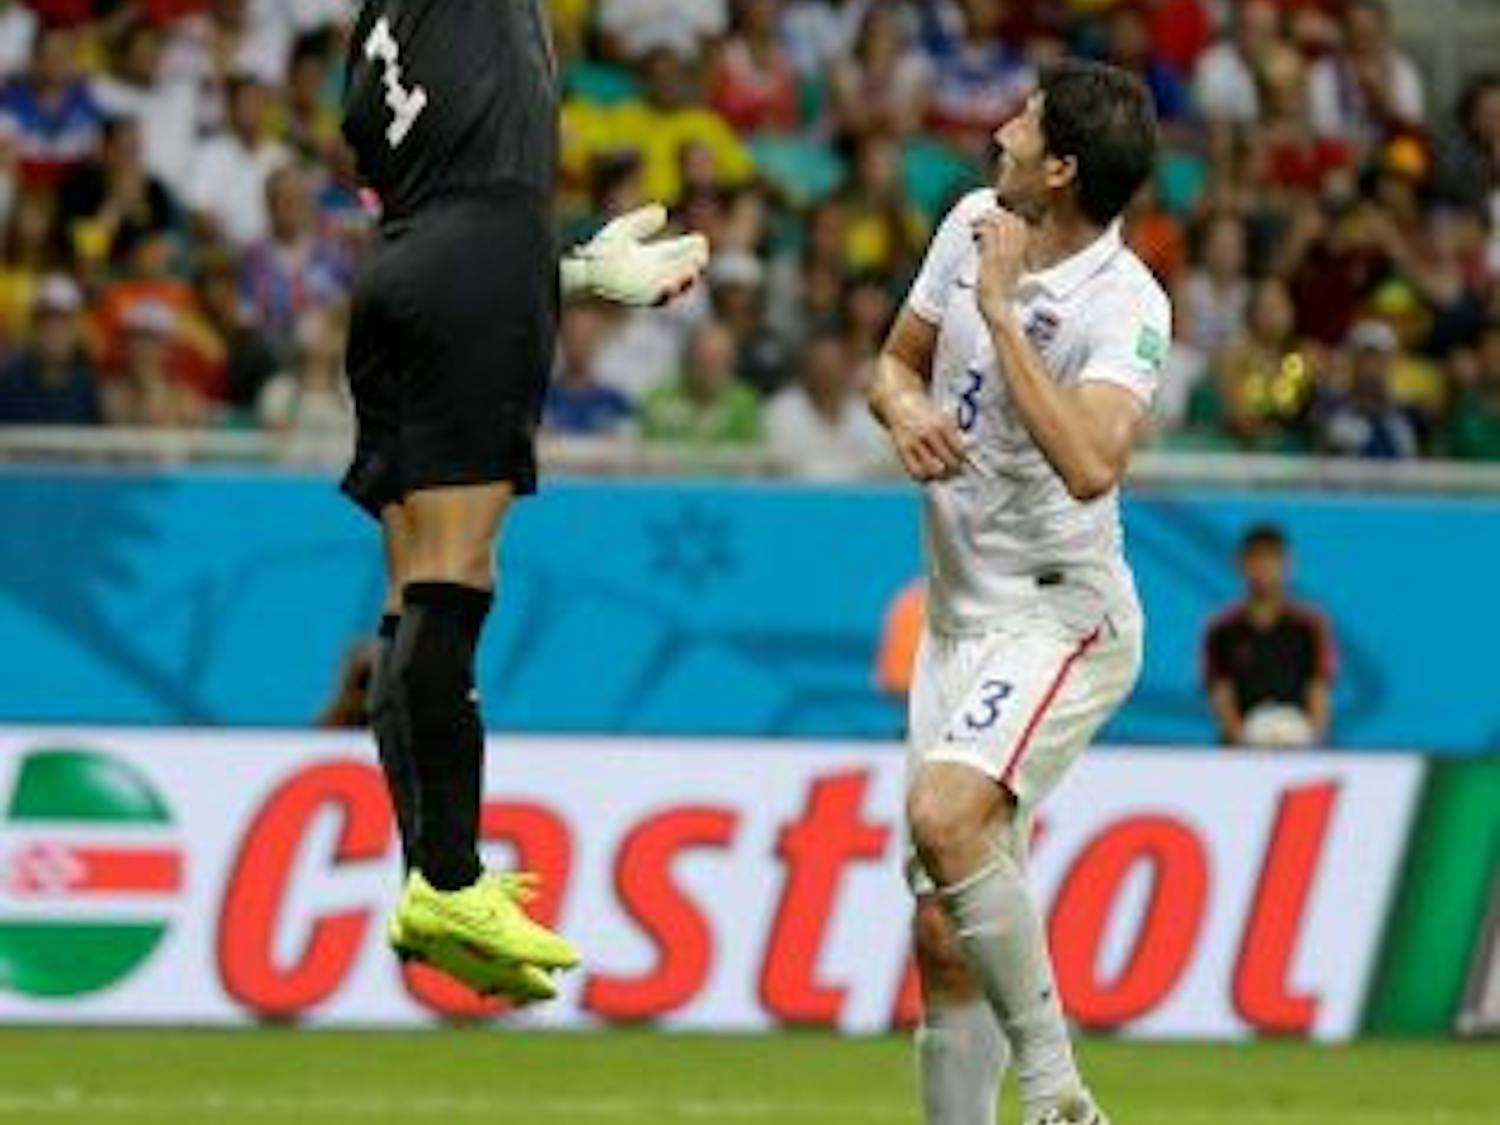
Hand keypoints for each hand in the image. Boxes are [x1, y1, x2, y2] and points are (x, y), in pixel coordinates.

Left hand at [564, 204, 709, 306]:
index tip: (701, 240)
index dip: (693, 248)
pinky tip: (670, 283)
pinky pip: (655, 298)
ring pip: (674, 287)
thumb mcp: (625, 229)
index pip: (681, 253)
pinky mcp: (639, 297)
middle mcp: (657, 273)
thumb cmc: (603, 247)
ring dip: (685, 280)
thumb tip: (662, 212)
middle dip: (694, 264)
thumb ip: (643, 221)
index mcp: (656, 256)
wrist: (586, 265)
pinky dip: (665, 293)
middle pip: (683, 270)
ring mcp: (649, 286)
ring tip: (693, 270)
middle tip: (701, 256)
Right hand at [881, 385, 966, 483]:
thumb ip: (953, 435)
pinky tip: (927, 474)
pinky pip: (915, 470)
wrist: (900, 403)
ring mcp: (915, 443)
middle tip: (955, 471)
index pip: (959, 450)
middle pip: (948, 461)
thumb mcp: (942, 418)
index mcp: (942, 424)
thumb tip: (965, 455)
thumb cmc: (925, 413)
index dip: (963, 459)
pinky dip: (923, 476)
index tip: (964, 461)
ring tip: (942, 474)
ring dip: (940, 475)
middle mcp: (928, 434)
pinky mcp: (903, 450)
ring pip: (932, 469)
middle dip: (954, 469)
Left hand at [972, 211, 1028, 324]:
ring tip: (974, 228)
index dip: (1005, 217)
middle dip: (992, 215)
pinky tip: (973, 237)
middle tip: (978, 222)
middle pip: (1009, 219)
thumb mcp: (1008, 271)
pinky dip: (978, 230)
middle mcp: (1016, 251)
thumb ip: (1006, 257)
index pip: (1019, 223)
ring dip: (983, 222)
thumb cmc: (999, 292)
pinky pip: (987, 233)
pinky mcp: (992, 258)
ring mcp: (1005, 253)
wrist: (997, 307)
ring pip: (998, 223)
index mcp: (1022, 252)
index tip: (991, 221)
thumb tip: (991, 244)